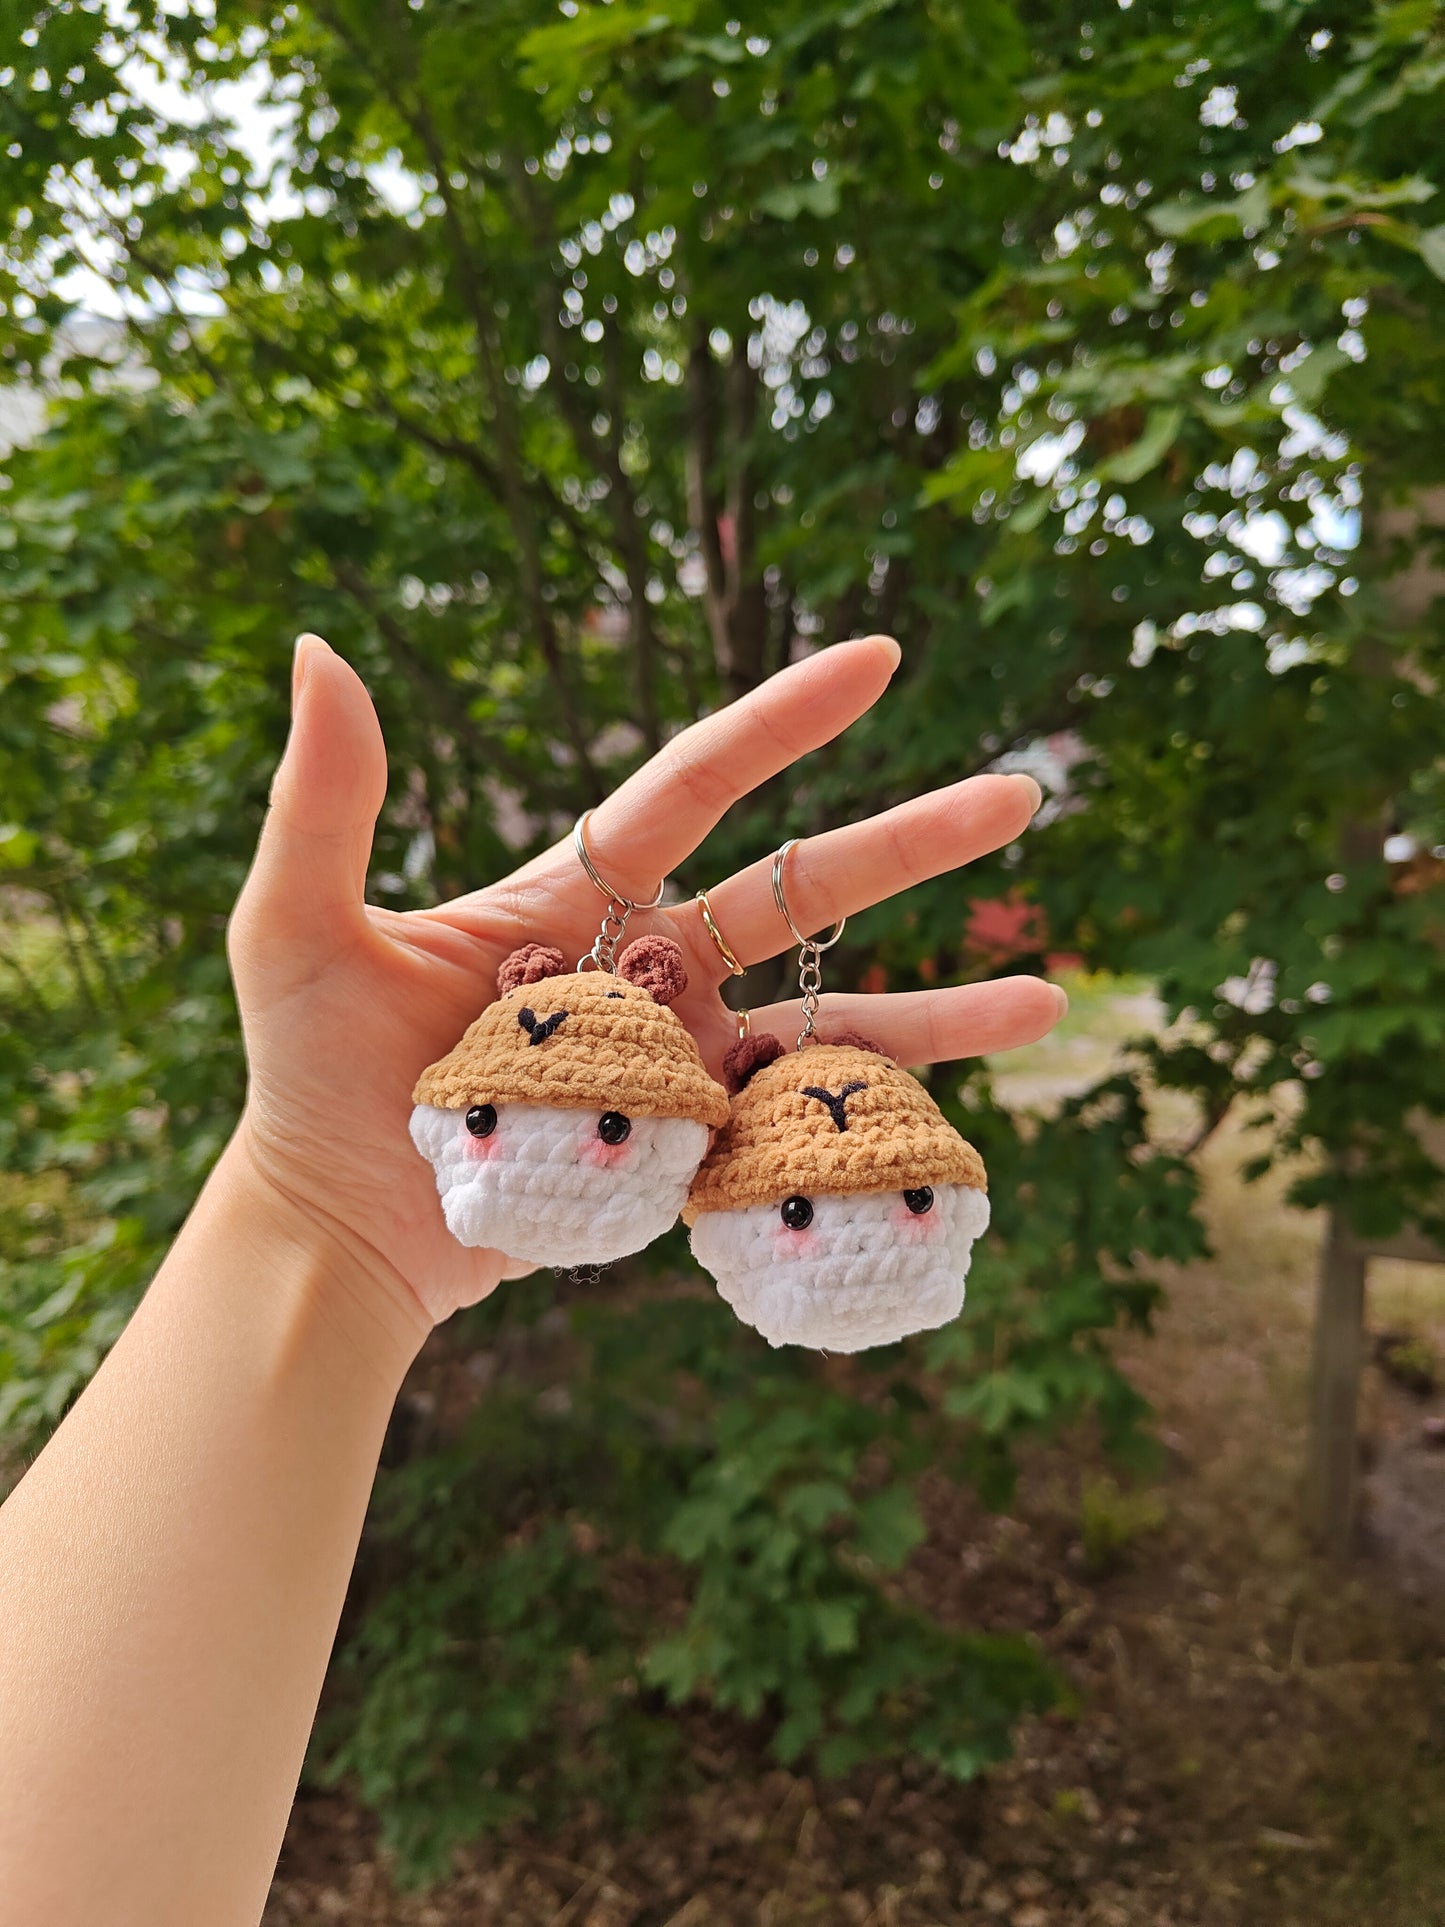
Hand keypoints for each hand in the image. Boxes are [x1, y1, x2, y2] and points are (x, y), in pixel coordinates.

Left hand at [228, 633, 1062, 1329]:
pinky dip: (876, 1121)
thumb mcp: (295, 933)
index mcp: (575, 900)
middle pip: (800, 892)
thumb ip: (325, 802)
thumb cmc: (309, 1081)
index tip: (879, 659)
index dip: (785, 722)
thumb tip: (321, 650)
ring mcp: (679, 1060)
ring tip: (1051, 1002)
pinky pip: (798, 1128)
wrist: (338, 1236)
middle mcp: (646, 967)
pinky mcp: (691, 1148)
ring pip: (828, 1020)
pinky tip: (971, 1116)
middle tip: (1022, 796)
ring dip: (938, 1009)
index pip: (697, 787)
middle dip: (910, 843)